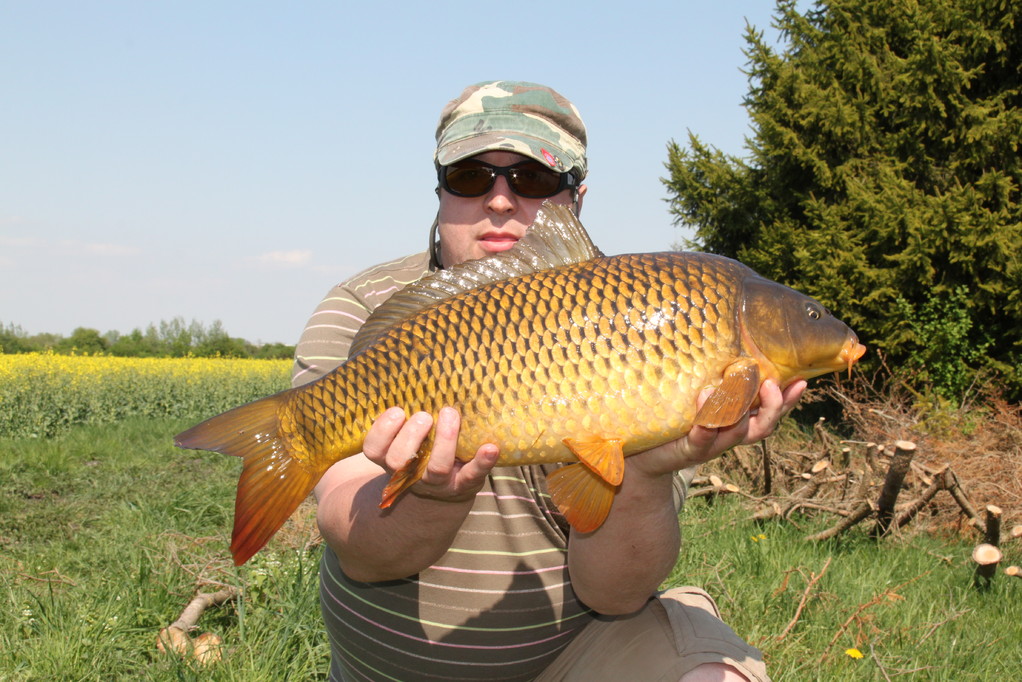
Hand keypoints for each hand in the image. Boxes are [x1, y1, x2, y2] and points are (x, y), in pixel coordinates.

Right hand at [362, 406, 499, 502]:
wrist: (447, 488)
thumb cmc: (424, 450)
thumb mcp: (409, 436)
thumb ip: (406, 416)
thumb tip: (415, 372)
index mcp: (391, 458)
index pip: (374, 449)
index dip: (381, 431)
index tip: (397, 411)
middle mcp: (410, 474)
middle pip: (399, 461)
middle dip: (410, 435)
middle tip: (424, 416)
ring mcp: (438, 482)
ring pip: (436, 468)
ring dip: (444, 441)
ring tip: (450, 415)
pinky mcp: (464, 484)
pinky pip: (472, 475)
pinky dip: (482, 462)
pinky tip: (490, 447)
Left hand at [630, 379, 805, 476]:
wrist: (644, 452)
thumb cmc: (675, 414)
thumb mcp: (700, 390)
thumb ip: (718, 375)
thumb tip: (734, 337)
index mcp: (739, 417)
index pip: (772, 410)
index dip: (789, 400)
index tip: (803, 381)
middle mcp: (730, 432)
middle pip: (762, 426)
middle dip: (772, 407)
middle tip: (771, 386)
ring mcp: (711, 443)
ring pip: (735, 433)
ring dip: (736, 412)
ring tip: (728, 390)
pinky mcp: (689, 450)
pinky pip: (701, 441)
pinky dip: (706, 429)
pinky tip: (704, 418)